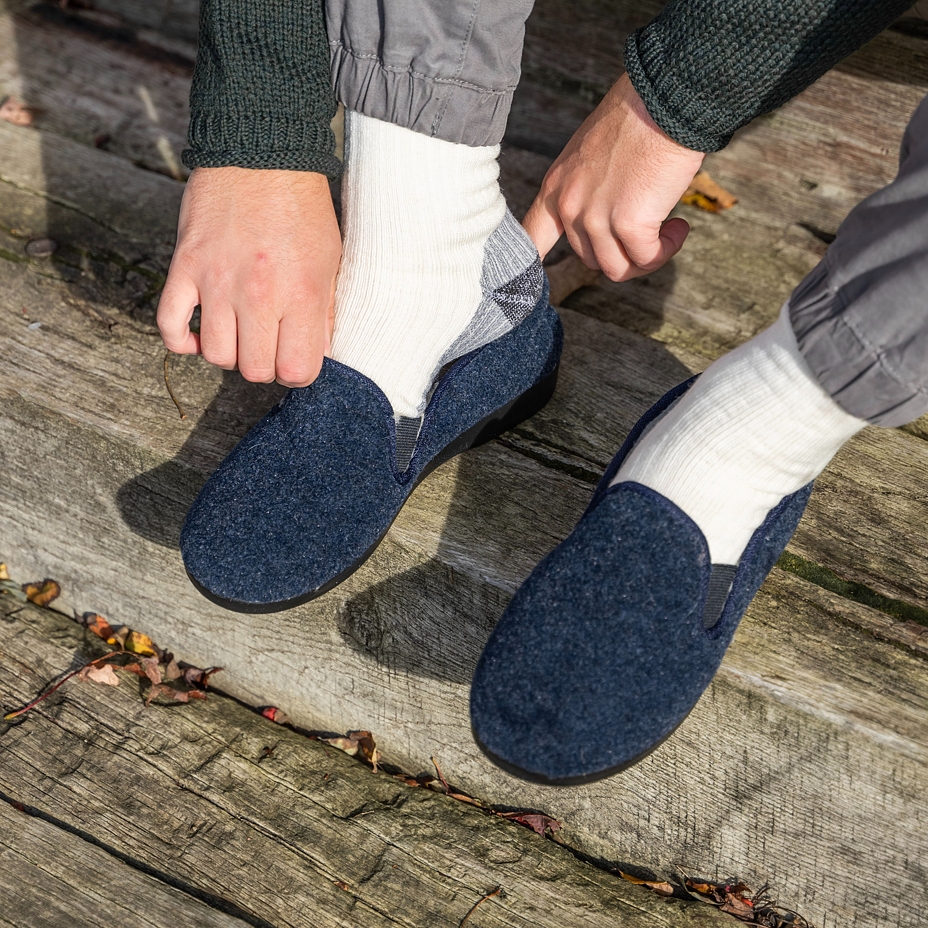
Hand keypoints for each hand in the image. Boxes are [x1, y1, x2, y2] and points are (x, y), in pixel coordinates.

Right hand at [157, 167, 340, 386]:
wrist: (259, 152)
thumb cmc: (301, 207)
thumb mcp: (330, 260)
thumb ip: (324, 311)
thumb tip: (317, 353)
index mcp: (302, 295)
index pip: (297, 371)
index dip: (297, 371)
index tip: (294, 355)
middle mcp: (259, 295)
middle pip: (254, 369)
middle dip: (263, 364)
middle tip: (267, 342)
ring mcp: (218, 282)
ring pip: (215, 354)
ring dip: (227, 351)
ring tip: (238, 331)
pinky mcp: (185, 266)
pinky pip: (169, 325)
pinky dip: (180, 341)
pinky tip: (196, 335)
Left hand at [523, 73, 704, 280]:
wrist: (666, 97)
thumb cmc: (639, 116)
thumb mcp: (593, 154)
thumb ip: (589, 190)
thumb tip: (606, 225)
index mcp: (556, 186)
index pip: (531, 237)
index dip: (532, 264)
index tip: (535, 283)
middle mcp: (569, 204)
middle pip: (589, 258)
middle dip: (621, 251)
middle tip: (649, 230)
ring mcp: (597, 216)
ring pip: (617, 268)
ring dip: (645, 257)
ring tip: (667, 230)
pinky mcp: (629, 223)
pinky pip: (646, 259)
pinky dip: (665, 250)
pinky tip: (679, 228)